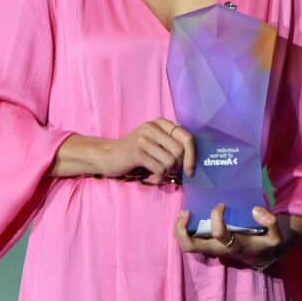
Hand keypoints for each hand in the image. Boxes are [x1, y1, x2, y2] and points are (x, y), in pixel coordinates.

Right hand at [53, 119, 194, 182]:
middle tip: (168, 172)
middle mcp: (153, 127)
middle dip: (178, 166)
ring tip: (157, 173)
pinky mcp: (137, 152)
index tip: (190, 170)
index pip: (187, 137)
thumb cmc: (136, 153)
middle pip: (181, 150)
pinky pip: (159, 169)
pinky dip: (158, 178)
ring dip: (166, 173)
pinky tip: (151, 177)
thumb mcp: (155, 142)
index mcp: (161, 123)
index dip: (192, 156)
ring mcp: (144, 139)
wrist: (108, 156)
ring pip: (170, 161)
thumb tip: (193, 159)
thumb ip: (172, 144)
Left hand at [174, 203, 289, 269]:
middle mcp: (218, 249)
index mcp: (233, 246)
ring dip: (180, 230)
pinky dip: (185, 229)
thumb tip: (256, 210)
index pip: (218, 233)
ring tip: (184, 212)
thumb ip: (270, 222)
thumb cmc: (265, 244)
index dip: (217, 217)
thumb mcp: (275, 236)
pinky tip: (189, 215)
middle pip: (191, 246)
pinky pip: (191, 240)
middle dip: (182, 229)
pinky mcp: (208, 245)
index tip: (222, 204)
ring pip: (187, 245)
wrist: (261, 256)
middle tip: (186, 211)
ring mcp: (211, 248)